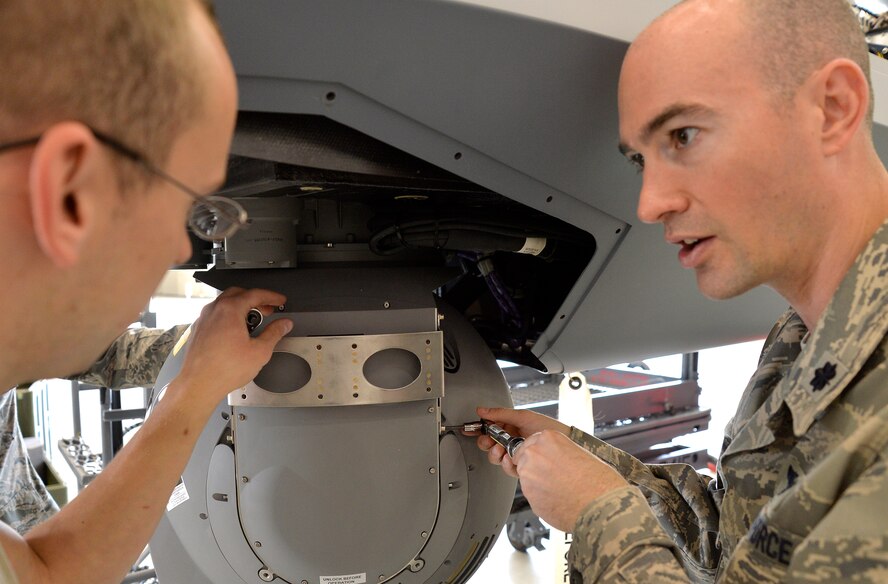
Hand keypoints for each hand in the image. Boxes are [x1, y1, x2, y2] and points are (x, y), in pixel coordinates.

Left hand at [175, 287, 292, 403]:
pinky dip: (229, 315)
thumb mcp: (259, 351)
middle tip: (268, 309)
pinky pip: (216, 314)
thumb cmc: (223, 370)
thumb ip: (274, 333)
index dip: (271, 296)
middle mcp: (214, 310)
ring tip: (253, 320)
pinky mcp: (198, 330)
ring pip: (225, 303)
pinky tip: (236, 330)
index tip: (279, 300)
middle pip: (238, 293)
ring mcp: (204, 319)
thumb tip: (283, 324)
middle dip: (256, 299)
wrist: (199, 385)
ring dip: (241, 306)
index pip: (255, 294)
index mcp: (230, 310)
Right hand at [473, 407, 569, 476]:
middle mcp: (510, 440)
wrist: (564, 442)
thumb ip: (500, 414)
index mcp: (510, 426)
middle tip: (492, 442)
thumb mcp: (522, 416)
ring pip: (495, 457)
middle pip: (488, 444)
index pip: (489, 428)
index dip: (479, 430)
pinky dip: (507, 464)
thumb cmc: (548, 427)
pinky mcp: (521, 466)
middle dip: (488, 443)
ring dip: (496, 454)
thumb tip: (482, 410)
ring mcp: (515, 454)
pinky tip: (512, 458)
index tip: (471, 430)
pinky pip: (506, 468)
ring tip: (504, 450)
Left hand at [512, 431, 627, 531]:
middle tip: (554, 478)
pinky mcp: (527, 495)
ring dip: (537, 484)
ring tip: (560, 491)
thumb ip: (561, 453)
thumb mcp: (580, 454)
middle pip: (524, 458)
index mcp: (549, 438)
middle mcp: (534, 452)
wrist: (601, 506)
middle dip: (534, 468)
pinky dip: (540, 498)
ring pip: (526, 477)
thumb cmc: (598, 482)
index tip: (547, 461)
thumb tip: (555, 460)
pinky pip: (531, 494)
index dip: (540, 454)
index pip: (531, 443)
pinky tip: (558, 500)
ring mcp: (528, 473)